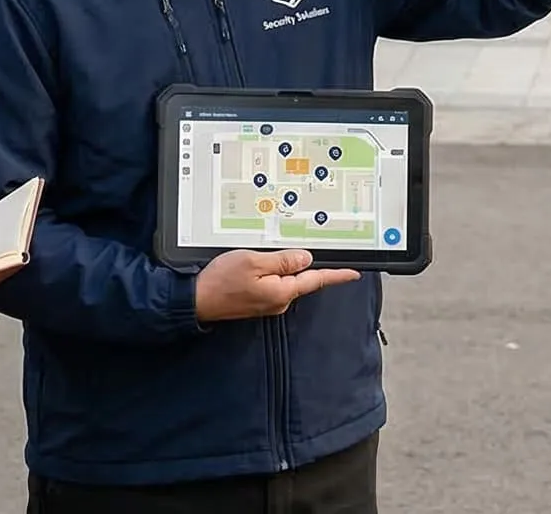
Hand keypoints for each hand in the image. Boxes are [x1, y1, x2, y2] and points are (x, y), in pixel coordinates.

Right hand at [193, 248, 360, 322]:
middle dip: (301, 262)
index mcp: (282, 292)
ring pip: (285, 279)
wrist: (196, 299)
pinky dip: (271, 271)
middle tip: (295, 246)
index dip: (336, 275)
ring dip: (282, 266)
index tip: (354, 273)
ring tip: (265, 254)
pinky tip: (259, 264)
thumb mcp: (253, 262)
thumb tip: (305, 258)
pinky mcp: (257, 301)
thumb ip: (282, 260)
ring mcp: (268, 302)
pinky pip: (273, 283)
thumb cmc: (220, 281)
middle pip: (301, 277)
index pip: (316, 280)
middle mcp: (278, 301)